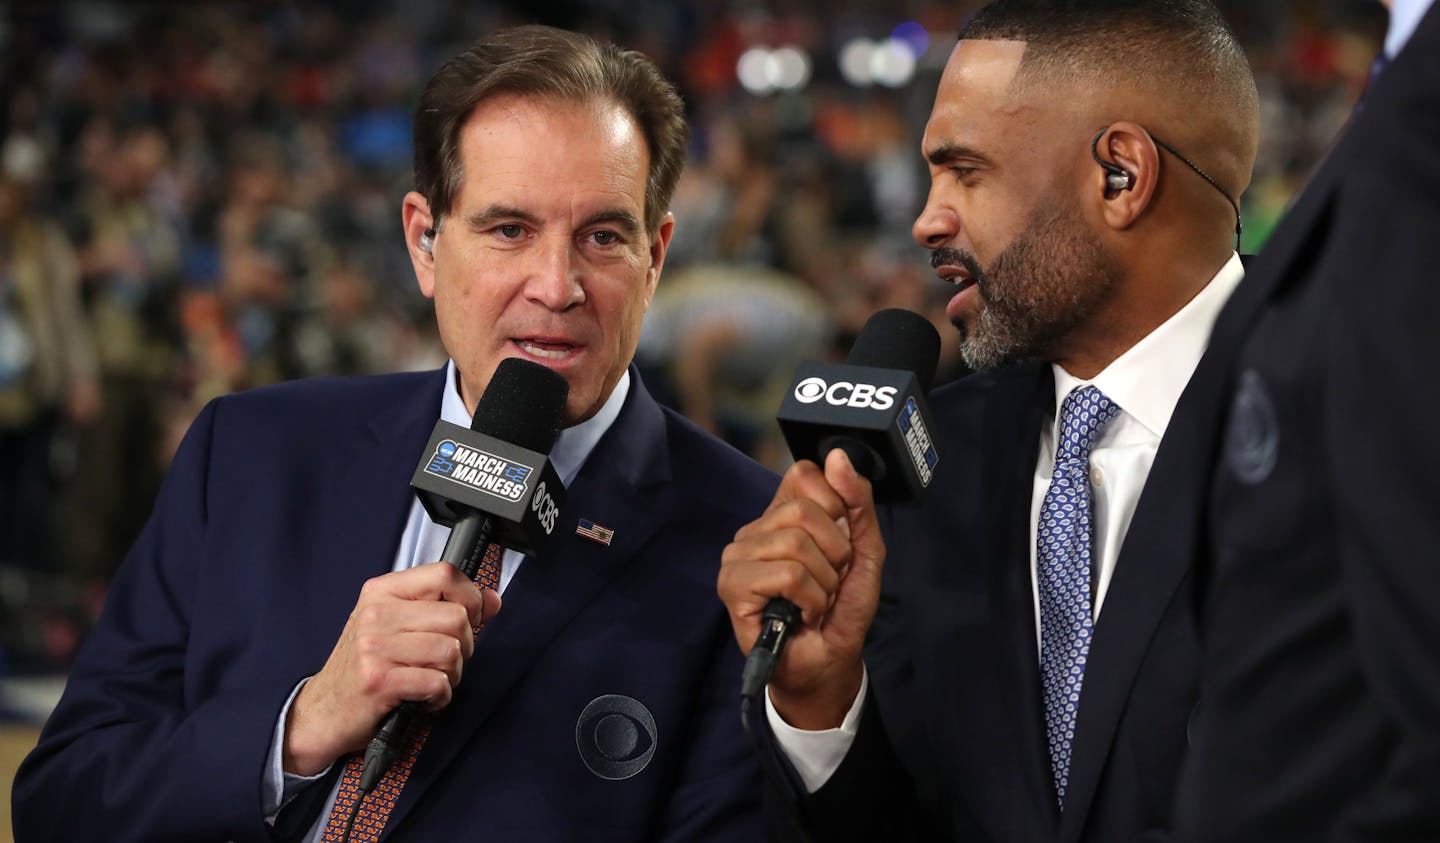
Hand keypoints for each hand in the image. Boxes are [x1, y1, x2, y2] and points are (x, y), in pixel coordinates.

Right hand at [282, 562, 500, 774]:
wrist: (323, 711)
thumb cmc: (365, 667)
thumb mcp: (399, 625)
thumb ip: (446, 607)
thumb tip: (492, 599)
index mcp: (382, 592)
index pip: (444, 573)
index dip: (470, 596)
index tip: (471, 617)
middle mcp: (376, 614)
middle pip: (456, 617)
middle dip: (463, 646)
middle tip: (442, 661)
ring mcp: (375, 647)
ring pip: (451, 651)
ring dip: (451, 674)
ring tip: (430, 680)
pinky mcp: (379, 680)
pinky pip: (438, 683)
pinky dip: (440, 697)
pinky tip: (422, 698)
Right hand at [717, 448, 883, 729]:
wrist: (828, 662)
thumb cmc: (840, 608)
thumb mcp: (864, 550)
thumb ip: (857, 502)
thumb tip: (838, 457)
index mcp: (781, 513)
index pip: (804, 474)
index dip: (835, 507)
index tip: (839, 543)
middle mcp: (755, 529)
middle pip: (804, 511)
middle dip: (835, 553)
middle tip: (829, 580)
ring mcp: (738, 557)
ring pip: (796, 544)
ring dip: (824, 582)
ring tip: (815, 600)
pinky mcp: (732, 586)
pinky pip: (787, 575)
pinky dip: (809, 600)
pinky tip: (800, 614)